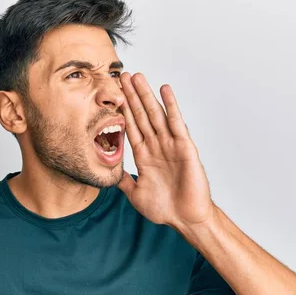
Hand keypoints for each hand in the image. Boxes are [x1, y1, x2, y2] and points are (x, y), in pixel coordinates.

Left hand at [117, 72, 214, 227]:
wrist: (185, 219)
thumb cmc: (165, 208)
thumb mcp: (135, 194)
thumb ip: (123, 181)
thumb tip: (110, 172)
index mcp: (144, 156)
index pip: (131, 127)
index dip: (122, 110)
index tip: (113, 95)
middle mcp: (156, 146)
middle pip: (142, 115)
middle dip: (131, 96)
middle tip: (122, 75)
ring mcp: (170, 145)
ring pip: (156, 114)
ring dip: (146, 95)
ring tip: (138, 77)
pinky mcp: (184, 147)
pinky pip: (176, 123)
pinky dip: (171, 106)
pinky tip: (165, 90)